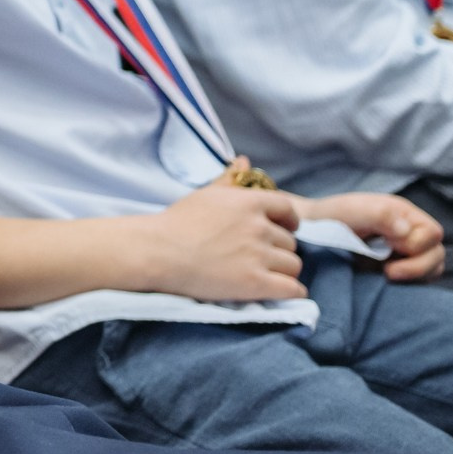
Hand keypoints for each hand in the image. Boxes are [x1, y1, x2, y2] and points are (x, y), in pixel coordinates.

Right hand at [139, 178, 304, 302]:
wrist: (159, 251)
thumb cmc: (178, 222)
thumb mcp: (206, 195)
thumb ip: (229, 179)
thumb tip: (244, 161)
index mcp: (249, 203)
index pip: (287, 209)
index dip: (289, 220)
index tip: (286, 228)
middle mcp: (258, 228)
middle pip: (290, 241)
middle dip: (279, 248)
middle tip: (263, 255)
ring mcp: (257, 256)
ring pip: (293, 265)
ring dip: (284, 270)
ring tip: (269, 274)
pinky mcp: (254, 283)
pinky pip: (292, 289)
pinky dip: (291, 292)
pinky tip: (282, 291)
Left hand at [294, 193, 443, 281]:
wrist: (314, 231)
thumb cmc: (335, 216)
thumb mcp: (355, 210)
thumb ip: (382, 215)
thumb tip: (406, 232)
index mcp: (405, 215)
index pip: (432, 233)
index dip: (418, 244)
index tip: (391, 247)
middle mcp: (411, 233)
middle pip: (437, 254)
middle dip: (417, 266)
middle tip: (388, 271)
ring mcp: (406, 253)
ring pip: (432, 269)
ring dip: (414, 276)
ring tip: (386, 274)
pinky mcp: (399, 269)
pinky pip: (417, 281)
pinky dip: (408, 283)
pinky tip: (385, 279)